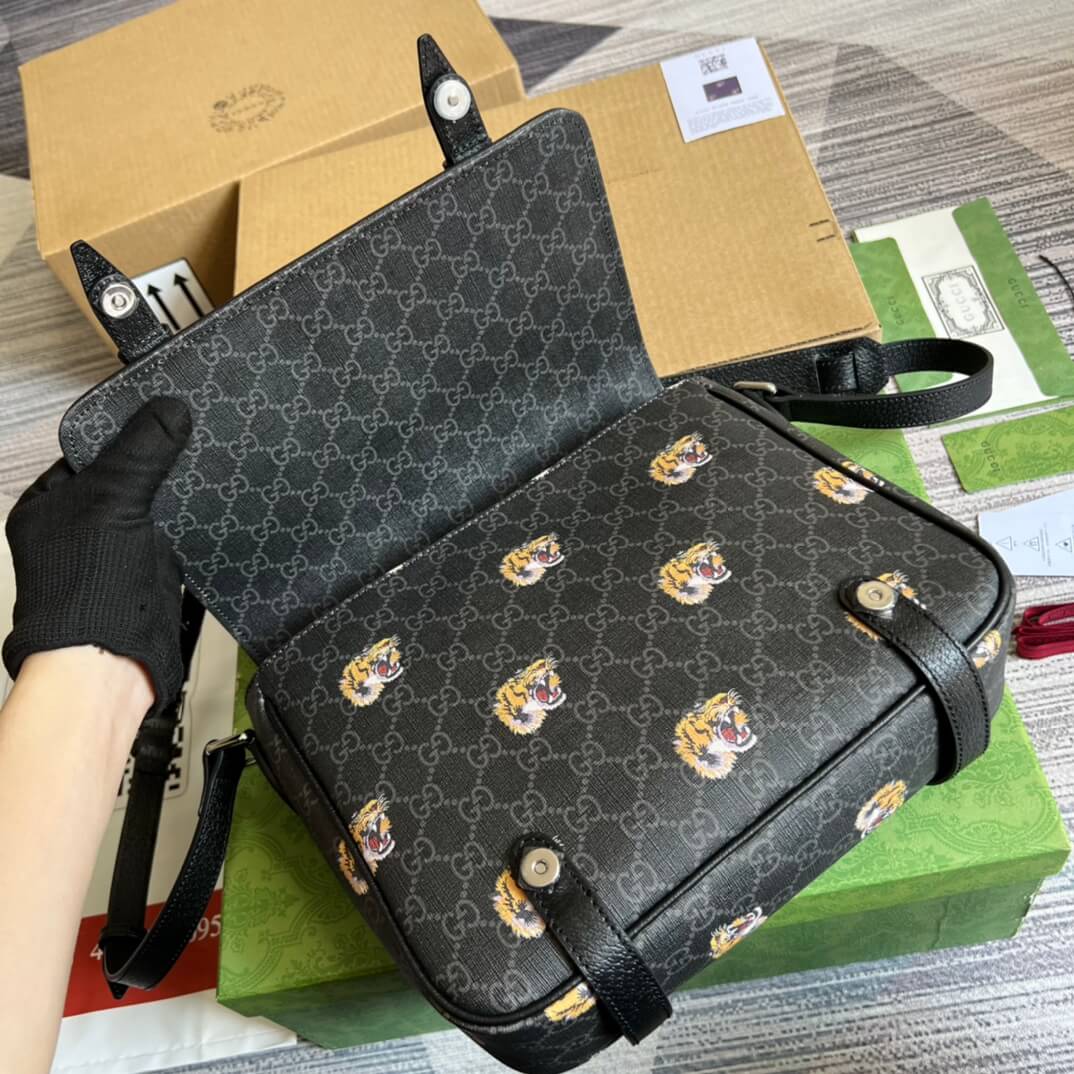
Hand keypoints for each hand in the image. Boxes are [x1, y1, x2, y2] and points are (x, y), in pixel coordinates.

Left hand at [3, 397, 191, 713]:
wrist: (111, 661)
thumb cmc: (85, 591)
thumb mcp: (112, 500)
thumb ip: (142, 452)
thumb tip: (169, 410)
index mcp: (46, 507)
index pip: (88, 451)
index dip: (125, 430)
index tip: (160, 411)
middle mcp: (77, 528)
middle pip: (125, 477)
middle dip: (157, 461)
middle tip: (190, 433)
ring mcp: (115, 550)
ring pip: (152, 505)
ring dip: (177, 493)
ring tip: (206, 464)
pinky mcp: (150, 571)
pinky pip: (174, 533)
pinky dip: (192, 521)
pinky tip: (211, 505)